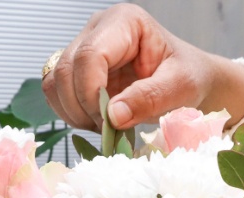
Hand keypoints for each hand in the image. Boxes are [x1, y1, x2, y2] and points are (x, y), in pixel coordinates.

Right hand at [41, 4, 243, 130]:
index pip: (89, 55)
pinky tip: (97, 121)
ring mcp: (82, 48)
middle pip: (66, 70)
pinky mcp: (76, 70)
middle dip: (82, 107)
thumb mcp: (179, 87)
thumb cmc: (188, 77)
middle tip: (109, 128)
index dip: (92, 93)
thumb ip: (149, 99)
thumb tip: (112, 116)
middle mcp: (97, 29)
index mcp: (124, 22)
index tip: (111, 120)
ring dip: (74, 113)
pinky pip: (57, 95)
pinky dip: (72, 115)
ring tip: (104, 125)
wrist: (186, 81)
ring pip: (55, 83)